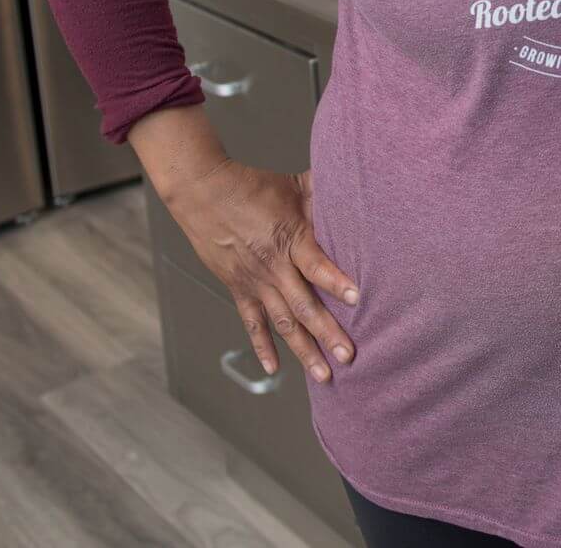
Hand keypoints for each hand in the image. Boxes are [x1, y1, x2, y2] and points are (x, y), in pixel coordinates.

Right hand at [162, 162, 360, 382]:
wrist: (204, 193)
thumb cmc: (251, 185)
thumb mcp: (293, 185)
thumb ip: (323, 196)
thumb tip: (355, 189)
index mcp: (289, 239)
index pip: (316, 265)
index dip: (336, 282)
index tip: (357, 298)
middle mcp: (273, 266)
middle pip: (304, 305)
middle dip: (327, 333)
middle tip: (348, 356)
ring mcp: (255, 282)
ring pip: (282, 322)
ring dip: (303, 350)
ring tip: (323, 374)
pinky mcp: (239, 288)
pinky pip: (252, 323)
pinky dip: (263, 347)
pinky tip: (274, 367)